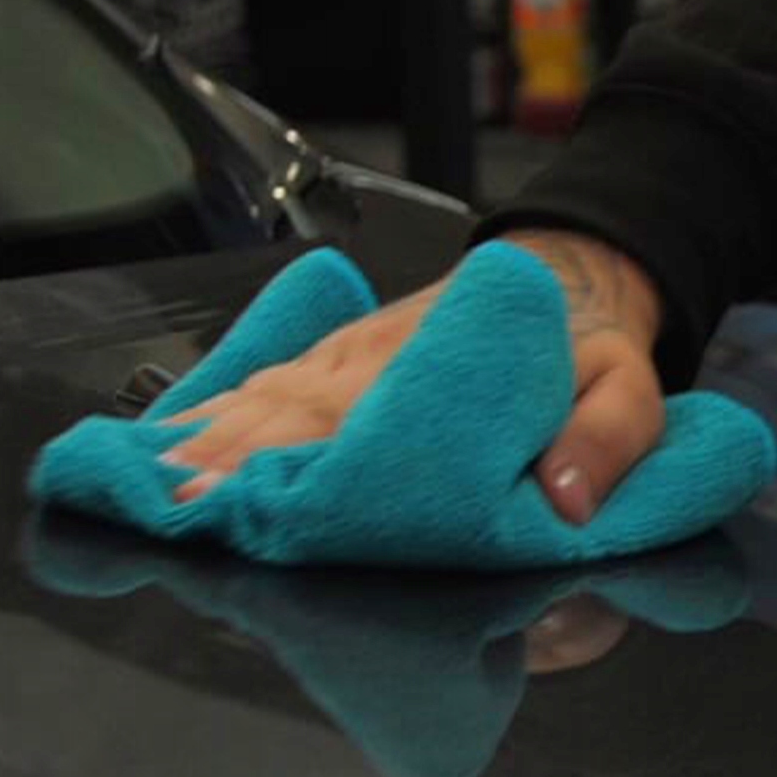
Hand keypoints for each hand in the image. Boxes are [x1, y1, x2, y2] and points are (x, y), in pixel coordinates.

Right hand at [157, 229, 667, 526]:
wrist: (569, 274)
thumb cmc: (586, 342)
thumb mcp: (629, 388)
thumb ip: (605, 440)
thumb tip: (567, 498)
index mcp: (434, 377)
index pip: (349, 430)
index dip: (290, 464)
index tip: (232, 493)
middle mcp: (376, 368)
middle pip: (285, 420)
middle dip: (224, 462)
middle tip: (168, 503)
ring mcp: (347, 362)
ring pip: (261, 402)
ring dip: (204, 440)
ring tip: (148, 482)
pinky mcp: (336, 360)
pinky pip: (265, 383)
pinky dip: (214, 409)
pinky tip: (166, 437)